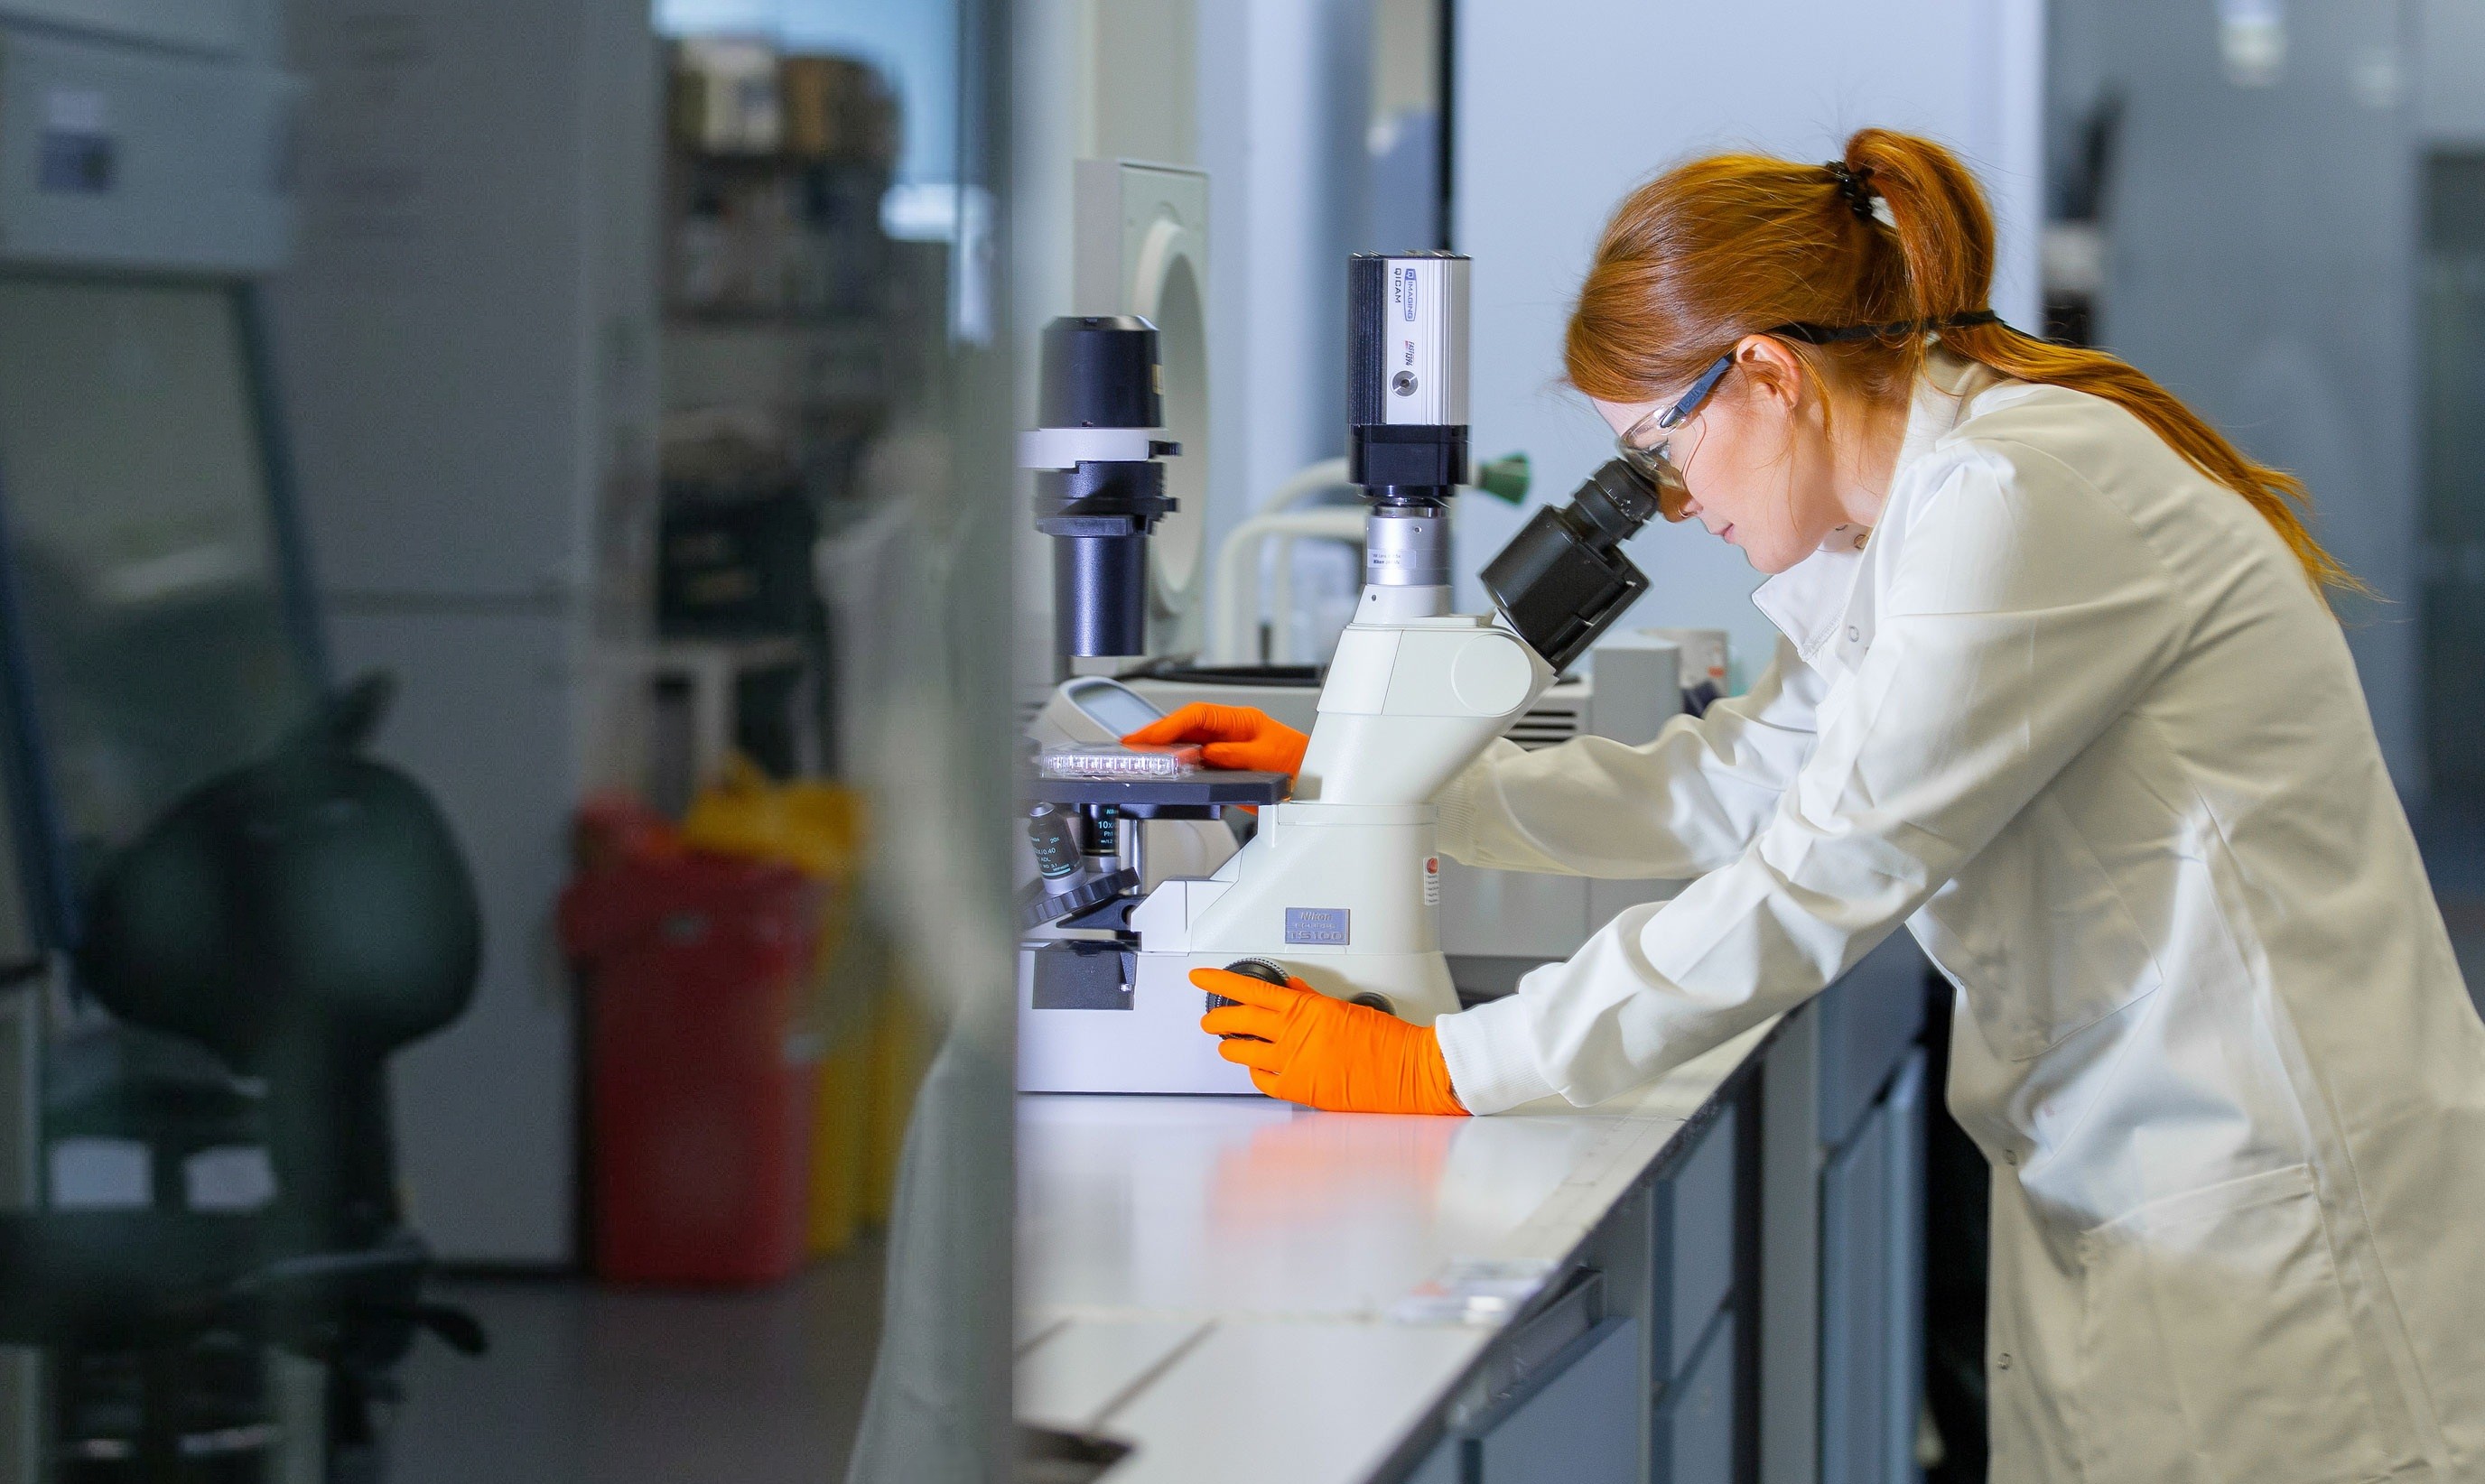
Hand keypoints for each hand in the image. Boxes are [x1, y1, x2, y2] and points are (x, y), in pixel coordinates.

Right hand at [1124, 703, 1308, 777]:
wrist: (1313, 783)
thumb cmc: (1299, 762)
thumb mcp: (1268, 757)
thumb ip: (1237, 754)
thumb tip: (1208, 752)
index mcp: (1240, 721)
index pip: (1198, 716)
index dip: (1172, 724)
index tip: (1153, 736)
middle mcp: (1229, 733)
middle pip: (1186, 728)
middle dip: (1158, 734)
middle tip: (1131, 743)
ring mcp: (1225, 750)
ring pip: (1186, 745)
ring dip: (1163, 751)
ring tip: (1138, 756)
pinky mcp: (1224, 770)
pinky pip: (1194, 765)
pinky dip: (1176, 768)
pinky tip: (1163, 772)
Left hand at [1194, 967, 1466, 1114]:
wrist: (1407, 1069)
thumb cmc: (1388, 1040)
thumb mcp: (1346, 1007)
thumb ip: (1312, 1000)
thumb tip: (1293, 991)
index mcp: (1306, 1008)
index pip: (1251, 989)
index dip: (1219, 982)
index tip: (1201, 977)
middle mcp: (1295, 1034)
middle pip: (1240, 1021)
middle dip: (1218, 1017)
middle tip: (1208, 1016)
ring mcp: (1294, 1063)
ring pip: (1245, 1052)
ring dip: (1231, 1046)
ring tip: (1225, 1044)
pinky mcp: (1301, 1089)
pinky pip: (1265, 1081)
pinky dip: (1256, 1073)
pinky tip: (1255, 1069)